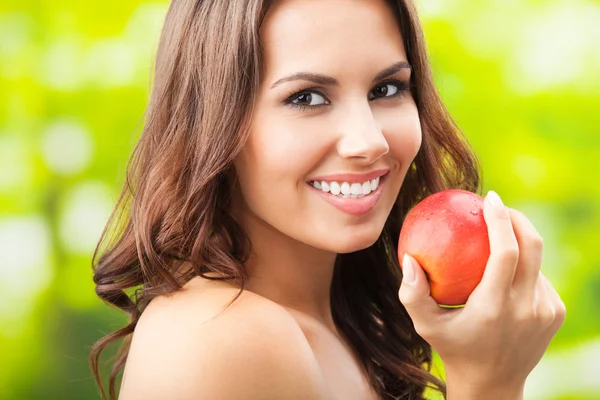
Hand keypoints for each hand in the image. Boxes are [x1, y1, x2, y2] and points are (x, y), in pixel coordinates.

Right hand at [398, 190, 565, 398]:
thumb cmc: (453, 347)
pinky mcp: (555, 313)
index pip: (506, 253)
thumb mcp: (425, 325)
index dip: (501, 220)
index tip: (490, 199)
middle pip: (532, 246)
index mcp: (495, 307)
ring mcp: (545, 311)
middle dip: (517, 218)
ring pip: (536, 262)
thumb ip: (412, 294)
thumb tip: (408, 258)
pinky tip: (506, 270)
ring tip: (495, 238)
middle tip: (497, 206)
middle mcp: (526, 308)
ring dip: (518, 243)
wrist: (493, 384)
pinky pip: (539, 277)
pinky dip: (524, 266)